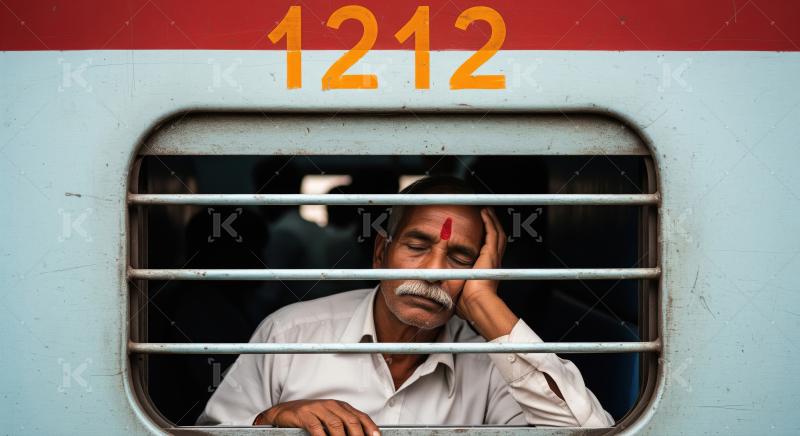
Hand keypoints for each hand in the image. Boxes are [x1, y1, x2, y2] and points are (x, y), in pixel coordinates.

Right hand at [254, 399, 379, 435]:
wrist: (284, 412)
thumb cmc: (309, 416)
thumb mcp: (329, 418)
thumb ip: (343, 426)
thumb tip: (358, 434)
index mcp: (340, 406)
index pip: (360, 416)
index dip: (370, 428)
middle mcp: (331, 405)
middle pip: (351, 421)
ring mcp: (317, 408)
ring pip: (336, 425)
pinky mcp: (304, 414)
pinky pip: (316, 427)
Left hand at [456, 207, 506, 321]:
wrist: (477, 304)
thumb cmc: (470, 304)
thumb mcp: (462, 292)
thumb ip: (455, 288)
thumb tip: (445, 291)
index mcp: (488, 272)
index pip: (492, 251)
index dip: (490, 240)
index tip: (484, 232)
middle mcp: (494, 263)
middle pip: (498, 239)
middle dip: (494, 226)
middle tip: (489, 215)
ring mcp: (493, 258)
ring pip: (497, 234)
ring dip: (492, 221)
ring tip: (487, 211)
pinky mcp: (490, 254)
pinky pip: (492, 233)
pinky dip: (489, 222)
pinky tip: (485, 214)